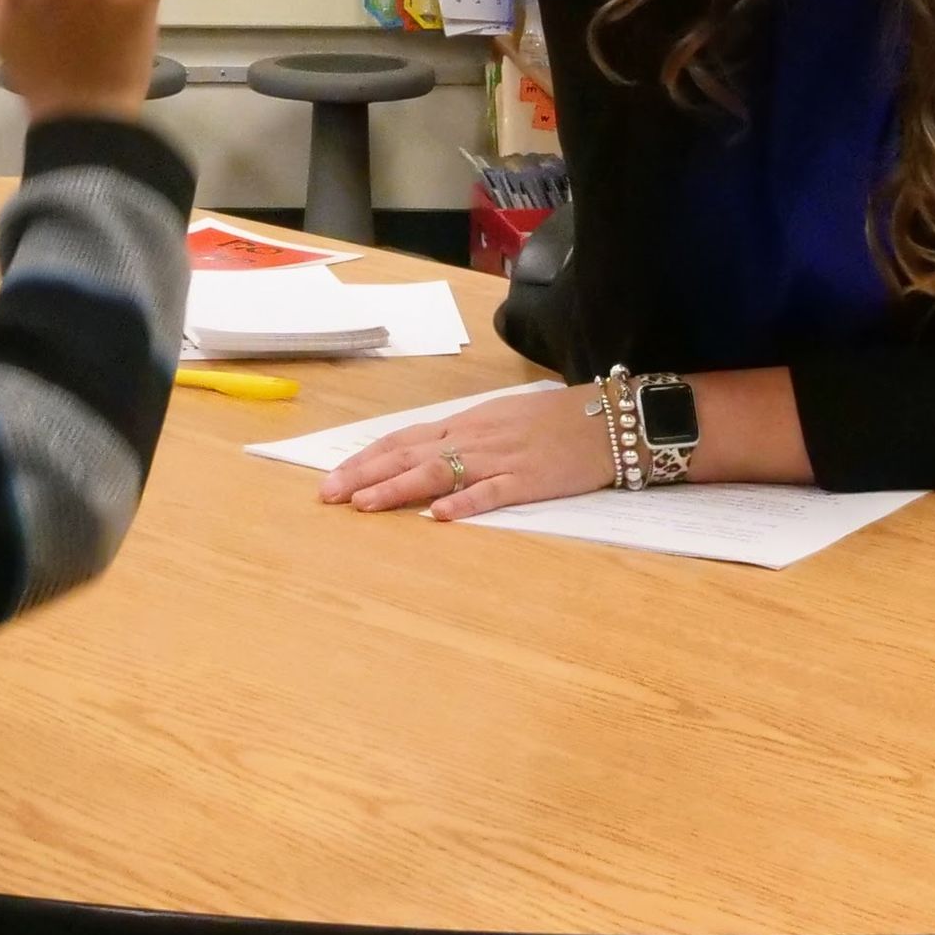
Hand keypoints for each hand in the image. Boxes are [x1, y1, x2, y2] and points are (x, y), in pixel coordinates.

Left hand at [318, 386, 617, 520]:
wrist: (608, 419)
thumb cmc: (554, 420)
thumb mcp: (500, 420)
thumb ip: (464, 438)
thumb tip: (425, 455)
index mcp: (466, 423)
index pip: (403, 439)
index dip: (366, 459)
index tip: (333, 478)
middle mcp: (474, 437)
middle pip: (409, 455)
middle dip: (365, 475)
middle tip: (327, 496)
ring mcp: (499, 459)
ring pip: (439, 472)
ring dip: (398, 488)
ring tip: (364, 504)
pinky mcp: (528, 481)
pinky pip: (491, 492)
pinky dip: (464, 502)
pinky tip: (440, 515)